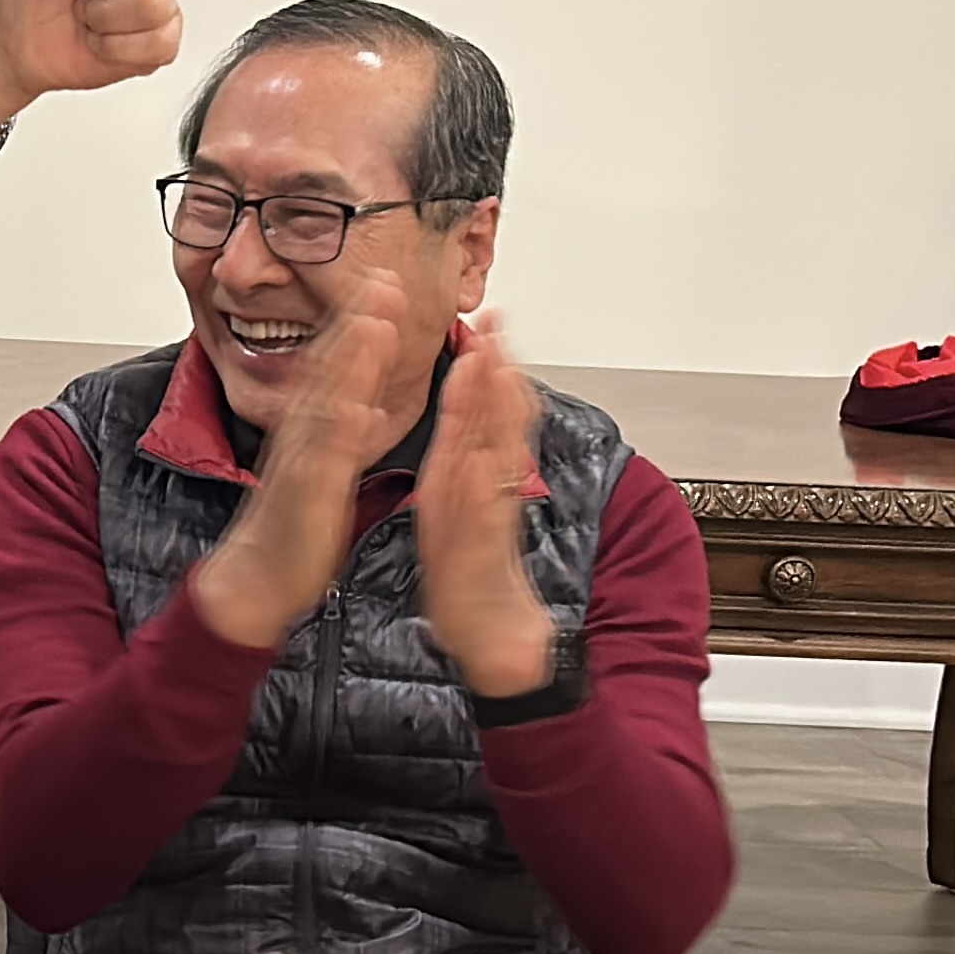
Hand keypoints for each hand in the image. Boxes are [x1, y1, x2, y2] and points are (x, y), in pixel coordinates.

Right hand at [186, 269, 412, 649]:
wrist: (256, 577)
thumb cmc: (288, 523)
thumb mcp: (315, 461)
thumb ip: (331, 423)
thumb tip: (354, 394)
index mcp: (309, 426)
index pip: (335, 363)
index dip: (358, 320)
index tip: (382, 281)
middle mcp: (302, 434)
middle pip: (330, 367)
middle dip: (356, 321)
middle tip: (382, 277)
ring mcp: (302, 461)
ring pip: (328, 401)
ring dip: (351, 361)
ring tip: (374, 322)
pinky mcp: (306, 495)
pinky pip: (322, 461)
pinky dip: (340, 433)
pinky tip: (357, 409)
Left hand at [413, 313, 556, 697]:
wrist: (490, 633)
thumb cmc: (468, 567)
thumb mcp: (453, 502)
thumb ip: (462, 457)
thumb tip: (465, 413)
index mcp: (472, 474)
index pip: (481, 410)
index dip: (484, 364)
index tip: (484, 320)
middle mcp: (487, 488)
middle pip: (499, 421)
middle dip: (499, 370)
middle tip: (499, 323)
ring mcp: (488, 515)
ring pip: (498, 454)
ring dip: (501, 413)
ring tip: (502, 368)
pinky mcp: (483, 547)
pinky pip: (484, 507)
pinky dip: (485, 480)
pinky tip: (486, 453)